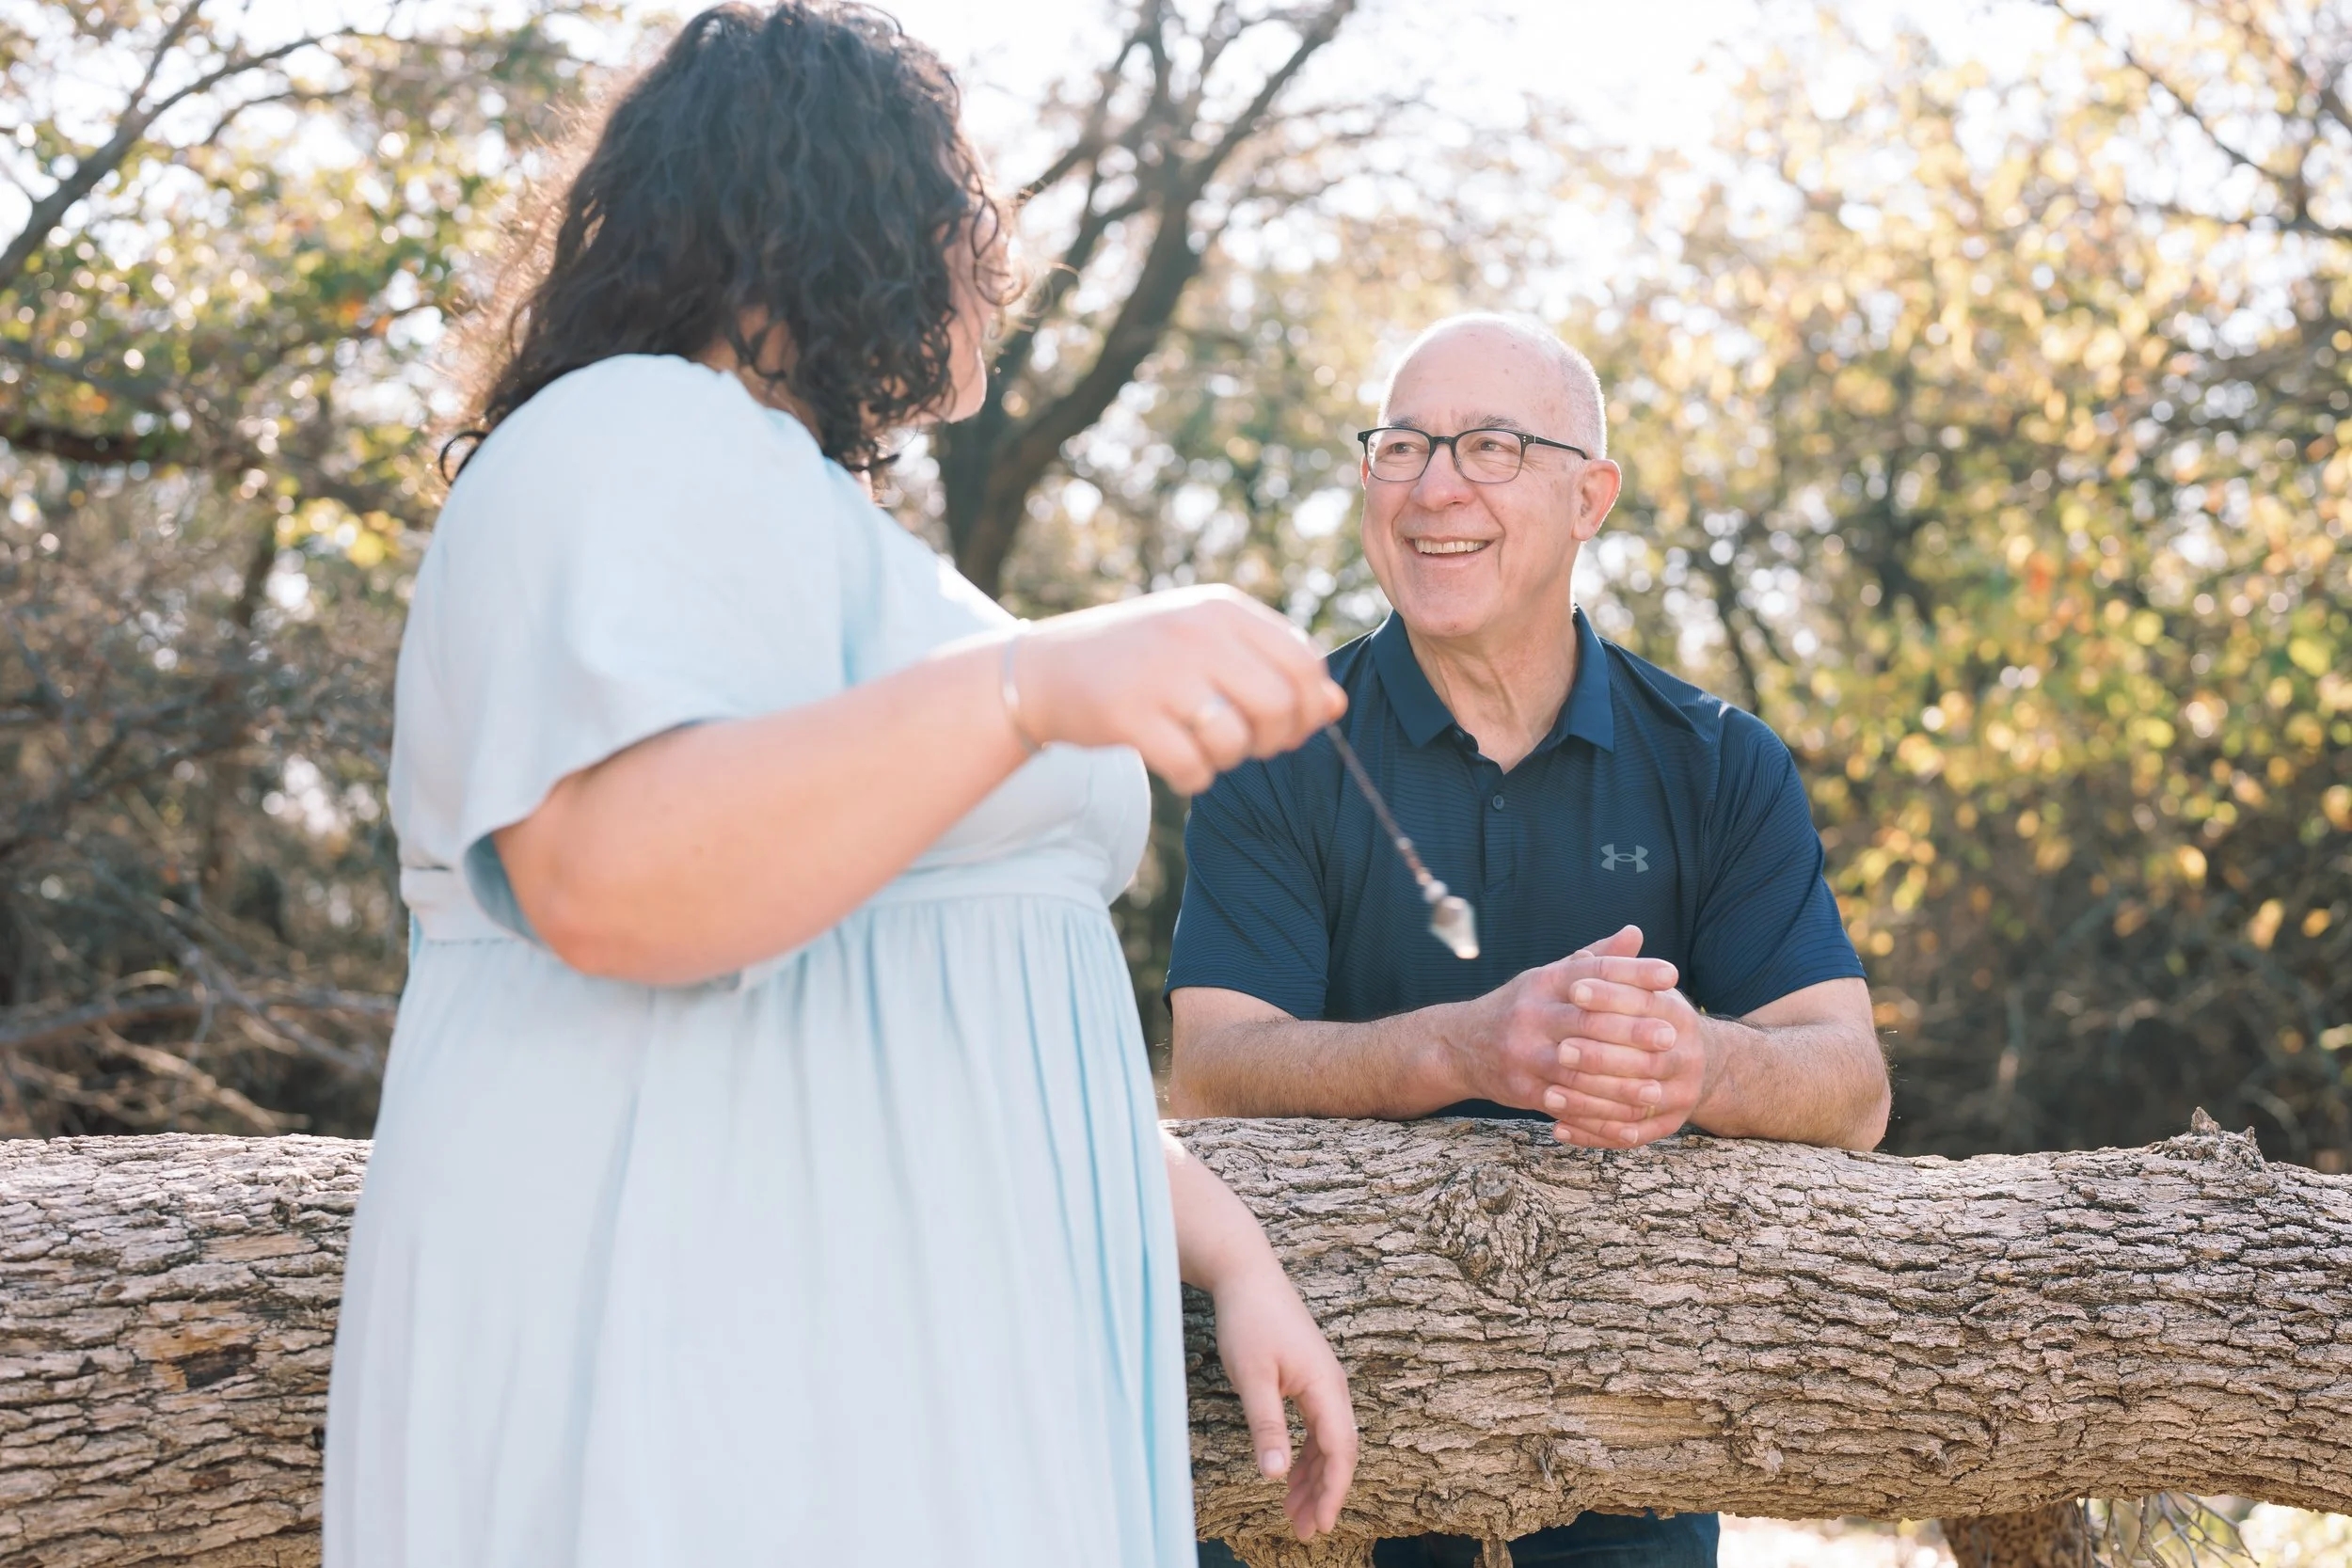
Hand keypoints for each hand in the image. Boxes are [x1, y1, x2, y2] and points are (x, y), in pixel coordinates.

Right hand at [1013, 586, 1347, 793]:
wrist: (1045, 670)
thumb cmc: (1140, 660)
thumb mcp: (1205, 644)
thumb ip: (1269, 666)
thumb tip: (1335, 705)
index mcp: (1221, 609)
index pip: (1303, 661)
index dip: (1308, 707)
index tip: (1286, 725)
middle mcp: (1195, 632)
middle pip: (1278, 703)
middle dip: (1275, 739)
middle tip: (1248, 746)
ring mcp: (1161, 672)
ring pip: (1236, 739)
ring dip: (1229, 761)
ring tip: (1204, 751)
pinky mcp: (1130, 715)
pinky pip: (1192, 767)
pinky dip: (1193, 778)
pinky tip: (1177, 767)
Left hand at [1210, 1258, 1359, 1541]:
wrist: (1246, 1274)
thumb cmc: (1249, 1320)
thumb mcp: (1251, 1377)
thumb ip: (1266, 1426)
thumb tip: (1276, 1474)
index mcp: (1325, 1386)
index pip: (1340, 1450)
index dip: (1333, 1492)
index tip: (1321, 1525)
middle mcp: (1332, 1385)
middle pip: (1339, 1451)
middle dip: (1324, 1493)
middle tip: (1304, 1531)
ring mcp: (1321, 1381)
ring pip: (1327, 1441)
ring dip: (1314, 1477)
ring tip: (1294, 1513)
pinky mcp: (1307, 1377)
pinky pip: (1315, 1426)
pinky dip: (1305, 1454)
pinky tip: (1289, 1474)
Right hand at [1441, 926, 1679, 1111]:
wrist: (1460, 1046)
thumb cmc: (1521, 1007)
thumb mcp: (1551, 977)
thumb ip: (1596, 960)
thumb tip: (1636, 933)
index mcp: (1543, 982)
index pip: (1592, 972)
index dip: (1632, 972)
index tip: (1670, 974)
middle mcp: (1531, 1014)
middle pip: (1587, 1021)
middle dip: (1631, 1030)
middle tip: (1670, 1035)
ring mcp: (1524, 1054)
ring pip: (1578, 1070)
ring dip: (1620, 1083)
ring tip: (1657, 1089)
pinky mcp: (1522, 1089)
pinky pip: (1566, 1106)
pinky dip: (1599, 1117)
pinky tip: (1629, 1123)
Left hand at [1543, 967, 1709, 1148]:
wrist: (1697, 1061)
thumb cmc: (1653, 1018)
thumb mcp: (1642, 990)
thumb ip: (1621, 971)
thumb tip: (1609, 941)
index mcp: (1679, 1017)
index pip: (1645, 1005)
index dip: (1610, 996)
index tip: (1574, 991)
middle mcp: (1687, 1057)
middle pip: (1643, 1059)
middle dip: (1599, 1055)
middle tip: (1560, 1049)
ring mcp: (1681, 1093)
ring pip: (1635, 1101)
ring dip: (1590, 1101)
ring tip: (1548, 1095)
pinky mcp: (1670, 1124)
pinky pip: (1631, 1135)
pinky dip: (1593, 1133)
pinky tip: (1559, 1128)